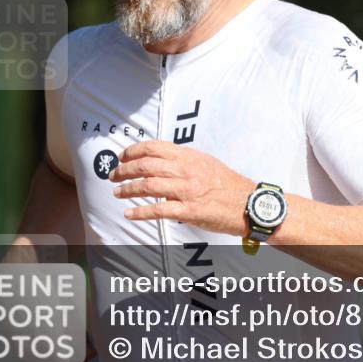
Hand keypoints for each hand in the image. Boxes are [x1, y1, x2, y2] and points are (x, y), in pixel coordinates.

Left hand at [108, 140, 253, 235]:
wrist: (249, 204)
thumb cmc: (229, 185)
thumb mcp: (207, 163)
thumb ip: (184, 161)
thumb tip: (161, 162)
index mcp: (190, 156)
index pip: (154, 148)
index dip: (132, 151)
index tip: (121, 157)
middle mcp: (187, 170)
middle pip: (146, 165)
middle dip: (124, 170)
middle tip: (113, 175)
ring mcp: (188, 191)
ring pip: (148, 186)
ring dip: (127, 189)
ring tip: (117, 193)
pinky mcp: (189, 211)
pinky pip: (158, 210)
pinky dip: (140, 212)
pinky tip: (130, 214)